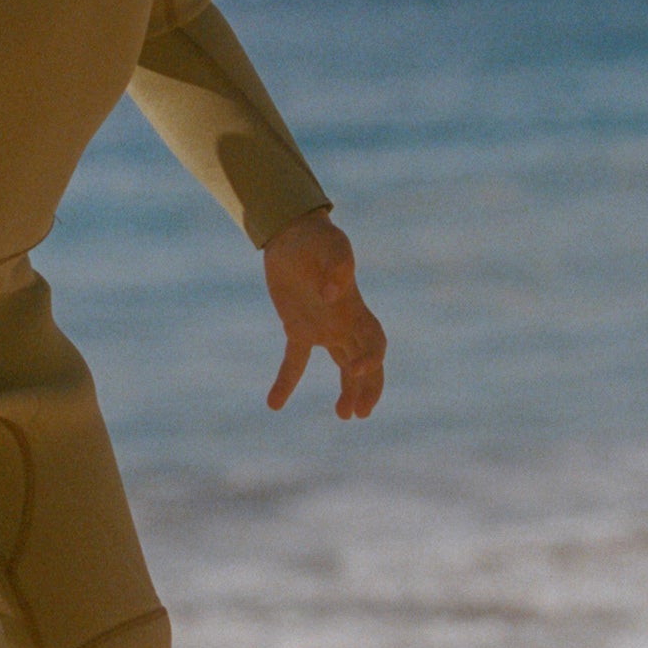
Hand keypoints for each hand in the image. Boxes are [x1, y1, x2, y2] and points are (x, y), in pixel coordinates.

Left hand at [262, 212, 386, 421]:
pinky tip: (274, 404)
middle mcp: (344, 323)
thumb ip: (338, 266)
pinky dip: (286, 381)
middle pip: (366, 362)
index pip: (373, 344)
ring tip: (344, 415)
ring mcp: (322, 327)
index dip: (370, 360)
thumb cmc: (317, 237)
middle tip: (359, 413)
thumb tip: (332, 295)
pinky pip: (295, 361)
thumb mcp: (332, 245)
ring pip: (342, 365)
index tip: (354, 372)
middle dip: (368, 388)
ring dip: (346, 391)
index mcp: (356, 309)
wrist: (292, 232)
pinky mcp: (297, 327)